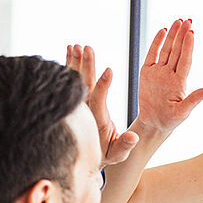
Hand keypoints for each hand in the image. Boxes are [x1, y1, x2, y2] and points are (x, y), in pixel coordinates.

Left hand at [66, 44, 139, 166]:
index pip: (98, 100)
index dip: (103, 85)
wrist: (85, 157)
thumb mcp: (118, 154)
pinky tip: (70, 49)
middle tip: (87, 48)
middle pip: (83, 85)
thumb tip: (133, 137)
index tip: (108, 70)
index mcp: (95, 120)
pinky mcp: (73, 100)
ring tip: (77, 45)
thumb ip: (125, 145)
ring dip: (75, 62)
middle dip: (86, 66)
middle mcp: (83, 110)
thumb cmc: (106, 154)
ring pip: (74, 80)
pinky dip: (69, 64)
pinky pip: (69, 80)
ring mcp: (77, 104)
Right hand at [135, 18, 202, 133]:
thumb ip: (195, 99)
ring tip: (178, 21)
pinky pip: (152, 54)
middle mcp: (170, 74)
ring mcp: (159, 72)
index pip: (185, 60)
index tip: (192, 32)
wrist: (154, 123)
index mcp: (180, 82)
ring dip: (172, 35)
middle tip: (188, 20)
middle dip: (182, 35)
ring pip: (166, 49)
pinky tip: (163, 31)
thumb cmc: (171, 120)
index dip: (188, 46)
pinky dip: (156, 42)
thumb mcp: (184, 111)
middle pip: (177, 51)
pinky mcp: (147, 72)